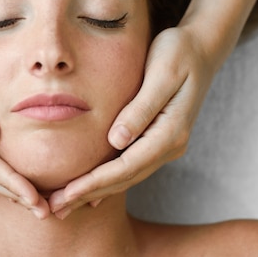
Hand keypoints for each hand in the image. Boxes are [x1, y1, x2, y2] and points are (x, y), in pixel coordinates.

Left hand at [49, 25, 219, 217]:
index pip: (126, 166)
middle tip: (56, 209)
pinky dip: (109, 179)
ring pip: (128, 176)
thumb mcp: (161, 74)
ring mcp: (167, 144)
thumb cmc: (179, 53)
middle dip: (90, 194)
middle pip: (125, 178)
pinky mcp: (158, 138)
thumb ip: (141, 108)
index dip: (95, 182)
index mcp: (171, 132)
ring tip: (65, 203)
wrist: (202, 47)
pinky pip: (131, 165)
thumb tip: (116, 141)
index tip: (67, 193)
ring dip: (96, 191)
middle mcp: (171, 144)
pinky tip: (91, 190)